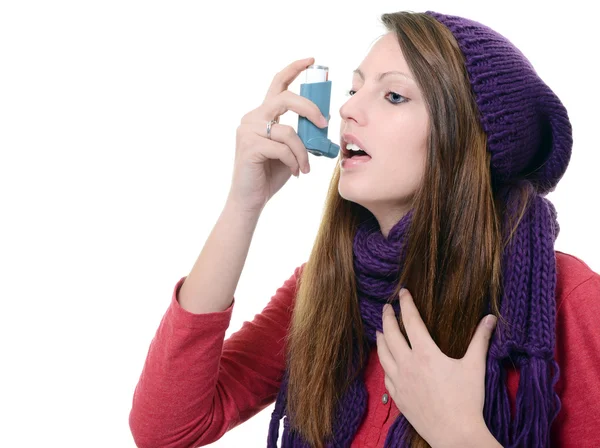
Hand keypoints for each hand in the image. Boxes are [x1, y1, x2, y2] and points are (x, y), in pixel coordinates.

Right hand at [227, 57, 327, 213]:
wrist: (251, 200)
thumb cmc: (270, 175)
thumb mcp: (290, 149)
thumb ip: (300, 134)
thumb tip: (322, 124)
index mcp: (263, 115)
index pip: (277, 83)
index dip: (294, 69)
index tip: (312, 60)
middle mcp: (252, 117)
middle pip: (285, 98)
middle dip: (310, 108)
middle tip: (324, 124)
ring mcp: (248, 131)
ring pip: (288, 131)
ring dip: (303, 152)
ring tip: (304, 168)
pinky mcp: (249, 146)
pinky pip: (282, 149)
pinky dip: (294, 162)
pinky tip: (294, 173)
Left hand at [376, 288, 498, 447]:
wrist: (455, 435)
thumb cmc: (467, 400)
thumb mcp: (474, 366)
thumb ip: (480, 340)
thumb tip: (490, 318)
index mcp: (425, 353)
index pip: (411, 321)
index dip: (406, 304)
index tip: (402, 293)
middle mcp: (407, 364)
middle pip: (390, 334)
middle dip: (387, 318)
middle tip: (387, 307)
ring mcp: (400, 381)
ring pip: (383, 354)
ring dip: (381, 339)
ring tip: (380, 330)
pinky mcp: (398, 396)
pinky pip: (385, 376)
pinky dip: (384, 364)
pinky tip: (386, 361)